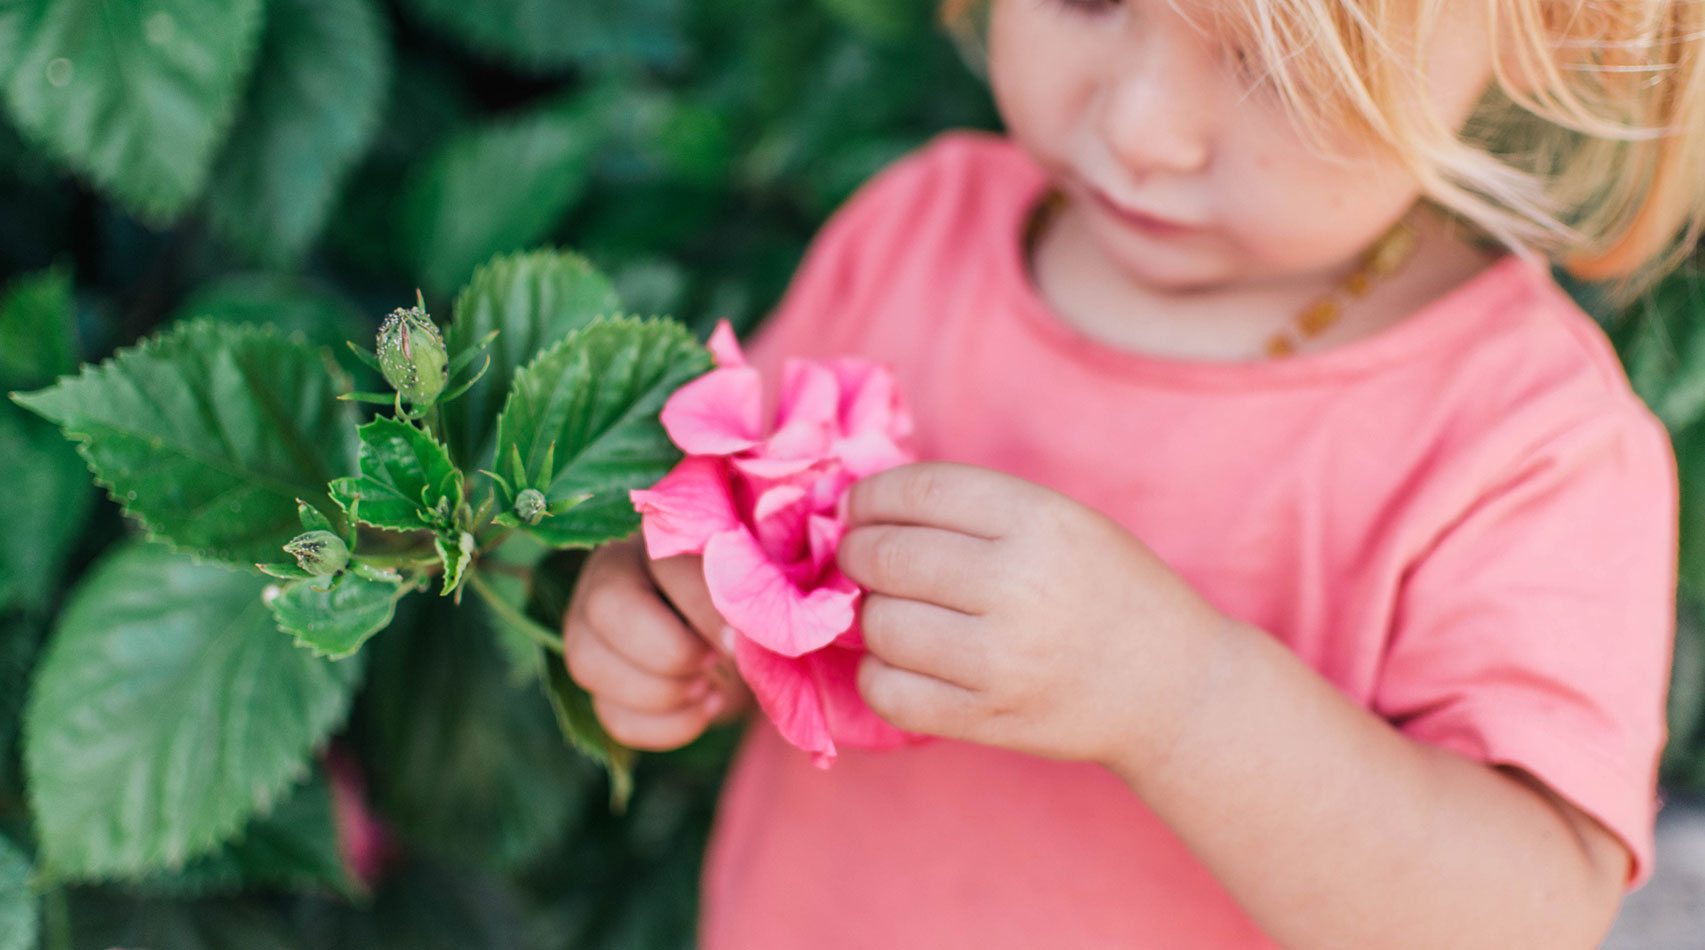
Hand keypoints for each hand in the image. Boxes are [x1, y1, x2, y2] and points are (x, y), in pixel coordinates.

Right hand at [563, 536, 753, 750]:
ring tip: (710, 687)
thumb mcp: (749, 589)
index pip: (661, 566)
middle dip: (669, 651)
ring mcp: (589, 632)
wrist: (741, 641)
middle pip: (605, 608)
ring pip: (588, 664)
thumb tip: (747, 634)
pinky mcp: (600, 685)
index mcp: (652, 540)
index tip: (738, 640)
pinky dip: (667, 725)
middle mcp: (606, 577)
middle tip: (715, 662)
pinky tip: (705, 707)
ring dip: (663, 692)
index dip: (702, 609)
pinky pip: (611, 716)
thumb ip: (747, 595)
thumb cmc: (747, 603)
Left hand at [836, 461, 1233, 768]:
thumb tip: (866, 509)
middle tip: (857, 557)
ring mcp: (1002, 659)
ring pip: (882, 625)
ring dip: (868, 614)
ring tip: (889, 610)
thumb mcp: (1067, 523)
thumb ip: (978, 511)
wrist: (1176, 690)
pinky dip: (876, 674)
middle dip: (855, 552)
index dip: (872, 496)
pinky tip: (896, 661)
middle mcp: (1020, 586)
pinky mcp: (989, 718)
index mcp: (1042, 523)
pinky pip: (890, 693)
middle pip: (890, 556)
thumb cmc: (1112, 593)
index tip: (858, 507)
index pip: (923, 491)